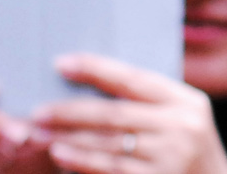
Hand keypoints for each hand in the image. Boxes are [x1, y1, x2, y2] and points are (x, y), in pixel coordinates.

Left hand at [32, 53, 226, 173]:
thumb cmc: (188, 151)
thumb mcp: (182, 117)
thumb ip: (149, 102)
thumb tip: (89, 82)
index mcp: (186, 100)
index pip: (134, 78)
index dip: (96, 69)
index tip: (61, 63)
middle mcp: (181, 126)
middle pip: (115, 114)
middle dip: (71, 111)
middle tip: (38, 111)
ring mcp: (171, 157)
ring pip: (109, 145)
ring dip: (70, 140)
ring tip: (40, 135)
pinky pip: (113, 170)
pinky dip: (84, 163)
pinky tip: (62, 158)